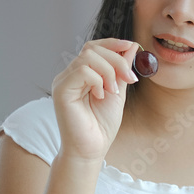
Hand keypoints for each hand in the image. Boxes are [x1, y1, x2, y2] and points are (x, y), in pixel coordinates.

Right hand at [51, 39, 139, 162]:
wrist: (91, 149)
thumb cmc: (102, 126)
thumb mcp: (118, 93)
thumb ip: (122, 71)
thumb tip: (132, 47)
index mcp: (82, 74)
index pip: (93, 48)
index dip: (113, 43)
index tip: (132, 46)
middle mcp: (69, 75)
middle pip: (92, 49)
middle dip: (117, 60)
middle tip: (130, 78)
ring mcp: (63, 81)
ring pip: (88, 57)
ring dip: (109, 71)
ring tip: (114, 91)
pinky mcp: (61, 90)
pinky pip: (81, 71)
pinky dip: (98, 80)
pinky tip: (101, 96)